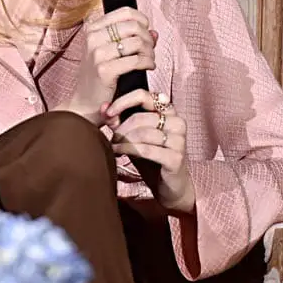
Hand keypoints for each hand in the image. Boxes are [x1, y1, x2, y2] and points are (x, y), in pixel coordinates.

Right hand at [56, 7, 157, 125]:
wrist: (85, 103)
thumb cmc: (100, 77)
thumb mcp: (112, 53)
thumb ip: (132, 39)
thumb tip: (154, 32)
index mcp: (93, 29)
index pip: (126, 12)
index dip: (142, 21)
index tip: (146, 33)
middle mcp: (93, 37)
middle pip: (134, 26)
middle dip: (148, 39)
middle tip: (149, 51)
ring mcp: (97, 53)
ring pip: (138, 42)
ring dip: (150, 52)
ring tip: (149, 61)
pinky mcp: (104, 69)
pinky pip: (136, 60)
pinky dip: (147, 63)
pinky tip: (148, 67)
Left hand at [103, 89, 195, 214]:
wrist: (170, 187)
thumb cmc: (150, 158)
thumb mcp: (134, 137)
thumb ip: (120, 121)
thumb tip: (103, 107)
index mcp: (169, 111)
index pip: (144, 95)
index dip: (123, 102)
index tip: (108, 113)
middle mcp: (177, 122)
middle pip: (140, 117)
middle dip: (121, 129)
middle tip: (112, 138)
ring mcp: (179, 140)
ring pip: (143, 133)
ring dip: (123, 140)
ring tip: (114, 146)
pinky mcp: (176, 158)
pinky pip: (147, 149)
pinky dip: (128, 150)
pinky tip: (118, 153)